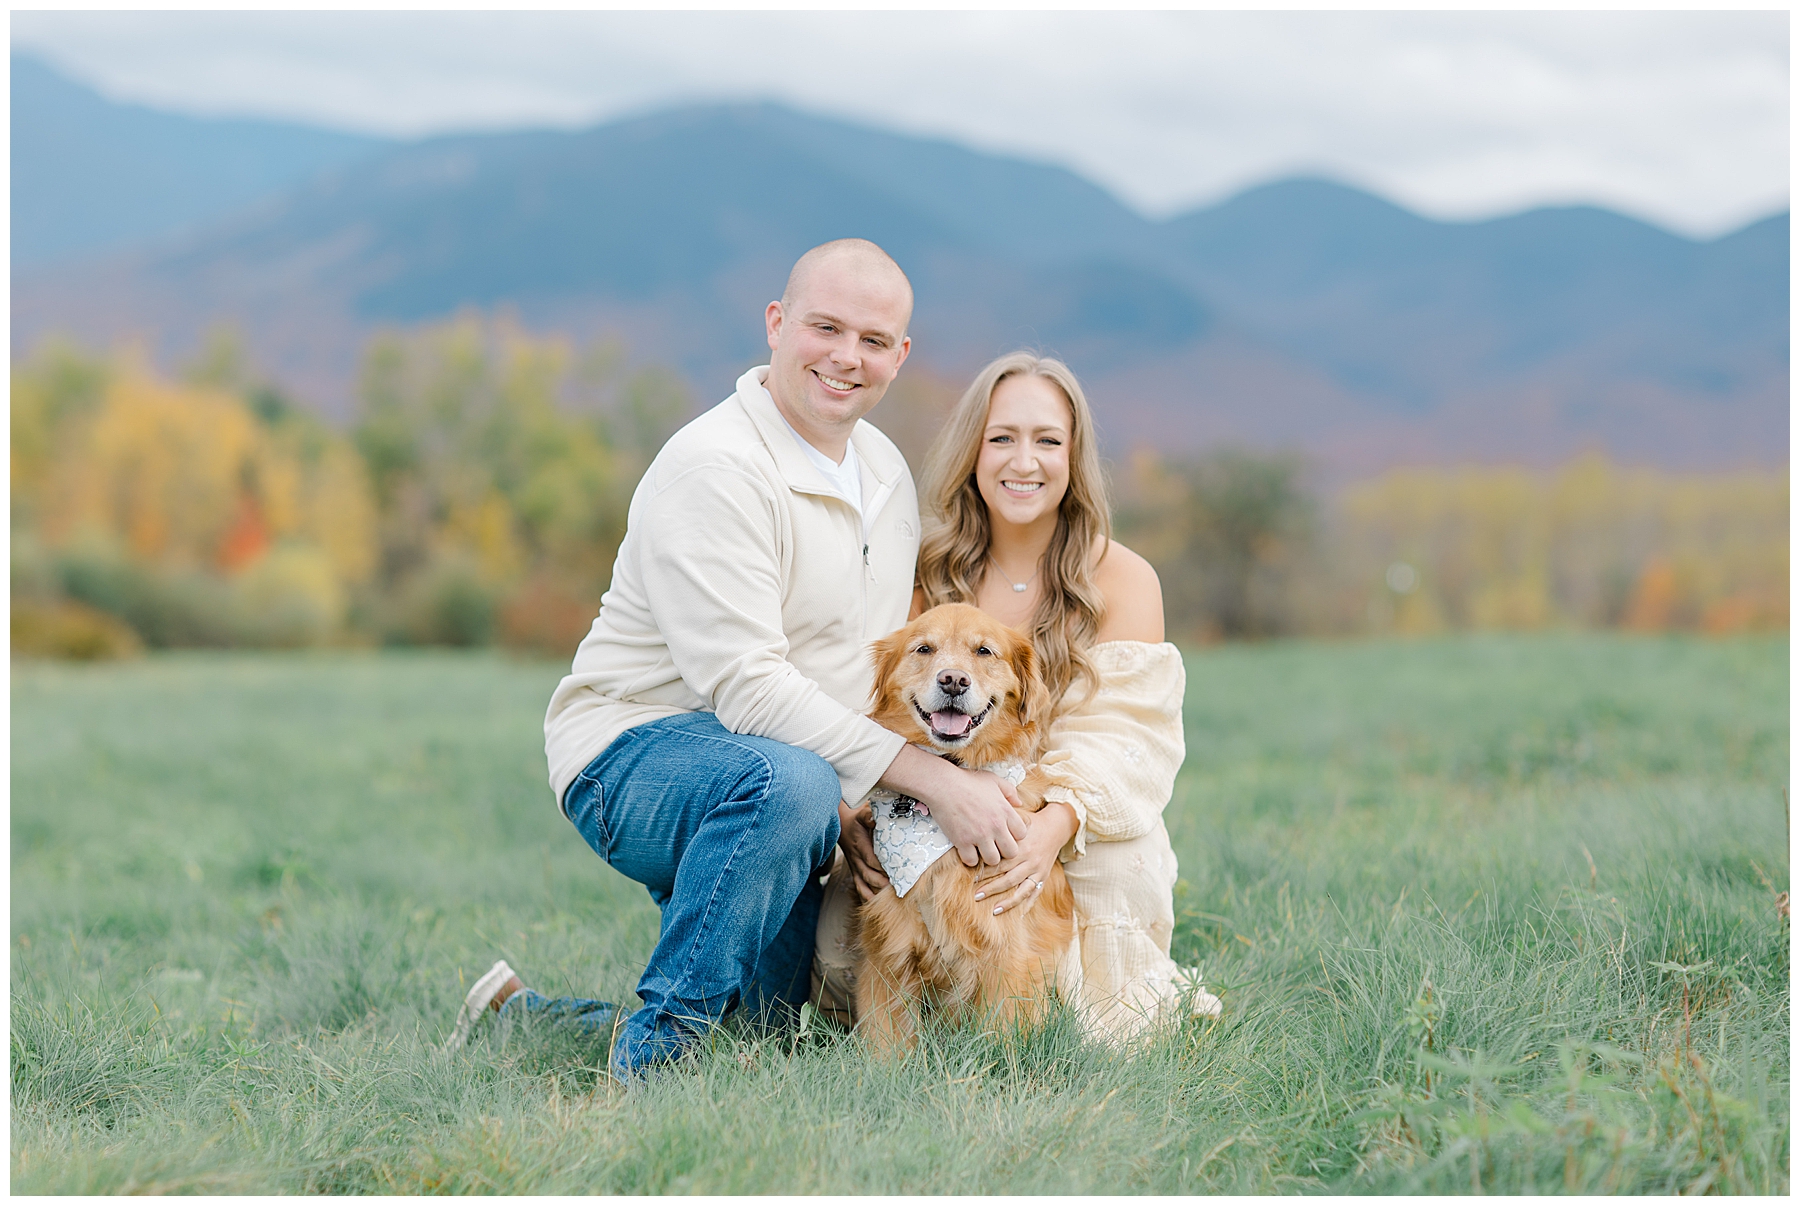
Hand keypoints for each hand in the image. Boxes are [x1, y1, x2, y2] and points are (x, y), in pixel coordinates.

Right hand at [836, 800, 888, 901]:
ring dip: (876, 892)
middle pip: (869, 875)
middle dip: (882, 882)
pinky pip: (859, 887)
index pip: (871, 860)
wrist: (841, 826)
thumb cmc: (855, 820)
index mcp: (860, 846)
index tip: (897, 871)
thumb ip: (869, 815)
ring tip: (890, 898)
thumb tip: (876, 818)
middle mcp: (856, 859)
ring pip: (864, 884)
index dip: (883, 867)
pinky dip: (867, 897)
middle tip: (898, 888)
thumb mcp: (861, 814)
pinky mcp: (855, 872)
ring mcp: (855, 867)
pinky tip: (876, 904)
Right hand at [877, 744, 1026, 865]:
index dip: (1014, 835)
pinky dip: (970, 858)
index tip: (1005, 832)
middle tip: (995, 844)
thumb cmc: (968, 781)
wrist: (943, 785)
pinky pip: (972, 861)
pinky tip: (967, 849)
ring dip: (988, 856)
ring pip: (993, 860)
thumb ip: (1010, 791)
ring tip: (981, 848)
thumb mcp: (994, 780)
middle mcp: (996, 826)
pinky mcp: (963, 841)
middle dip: (1005, 850)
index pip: (1022, 834)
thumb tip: (1019, 803)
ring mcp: (979, 835)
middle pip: (1011, 852)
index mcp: (1006, 811)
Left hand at [974, 801, 1076, 914]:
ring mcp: (1038, 871)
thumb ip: (1003, 825)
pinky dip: (1027, 905)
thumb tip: (983, 823)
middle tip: (976, 895)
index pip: (1001, 863)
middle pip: (1008, 879)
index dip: (986, 871)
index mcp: (1021, 848)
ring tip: (994, 910)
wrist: (1056, 827)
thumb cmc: (1031, 823)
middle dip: (991, 889)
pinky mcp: (1044, 877)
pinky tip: (1019, 915)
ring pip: (1021, 890)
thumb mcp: (1018, 820)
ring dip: (1008, 902)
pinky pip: (1035, 894)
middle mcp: (1030, 861)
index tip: (972, 877)